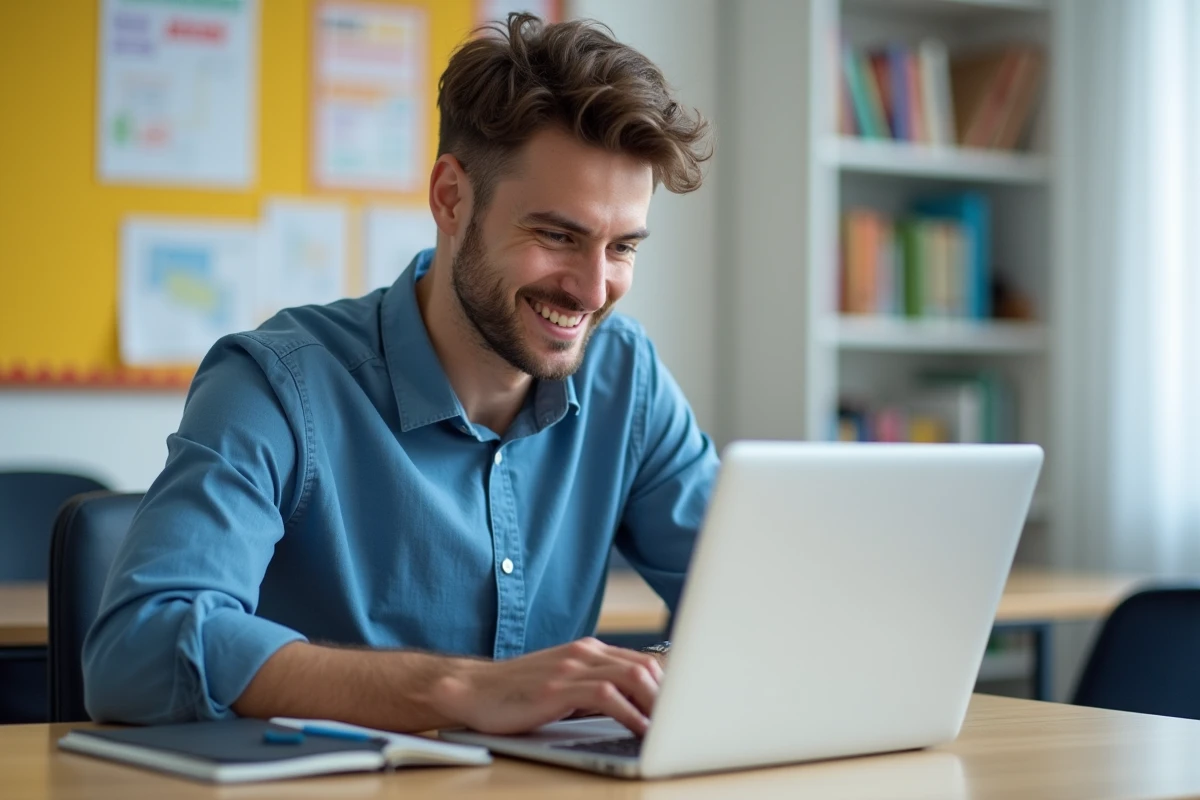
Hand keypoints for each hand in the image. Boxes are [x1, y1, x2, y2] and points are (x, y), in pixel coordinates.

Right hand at [430, 637, 663, 735]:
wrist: (473, 690)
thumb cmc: (518, 694)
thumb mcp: (564, 686)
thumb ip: (595, 690)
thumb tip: (637, 711)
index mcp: (589, 651)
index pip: (645, 661)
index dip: (670, 686)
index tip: (686, 710)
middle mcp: (585, 653)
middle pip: (646, 666)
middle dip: (671, 697)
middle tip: (685, 724)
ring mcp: (571, 667)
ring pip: (633, 676)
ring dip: (657, 705)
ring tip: (670, 729)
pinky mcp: (558, 687)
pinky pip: (607, 696)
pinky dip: (630, 714)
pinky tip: (639, 732)